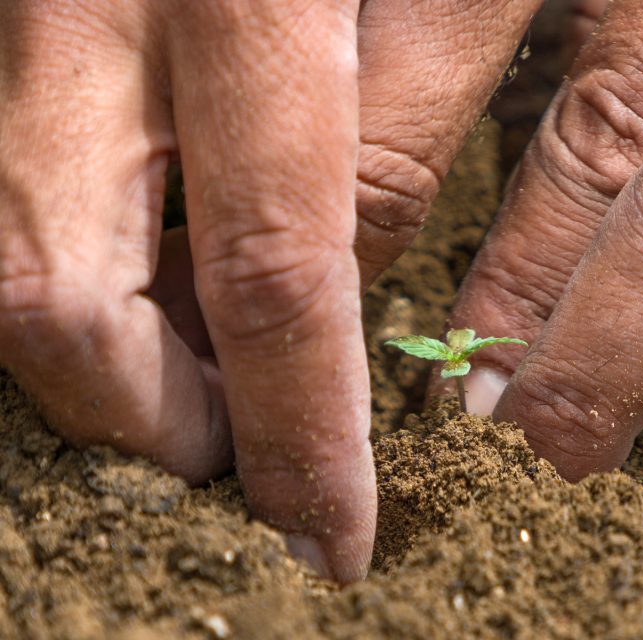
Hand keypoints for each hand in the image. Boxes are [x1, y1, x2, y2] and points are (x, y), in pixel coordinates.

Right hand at [0, 0, 536, 580]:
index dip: (296, 429)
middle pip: (55, 293)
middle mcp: (88, 7)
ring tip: (209, 386)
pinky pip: (14, 180)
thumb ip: (402, 133)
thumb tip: (346, 295)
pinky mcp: (19, 26)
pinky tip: (168, 273)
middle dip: (148, 416)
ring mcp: (24, 16)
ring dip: (110, 353)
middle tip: (234, 459)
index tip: (327, 531)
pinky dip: (91, 265)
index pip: (272, 270)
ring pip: (11, 247)